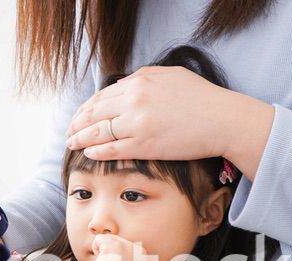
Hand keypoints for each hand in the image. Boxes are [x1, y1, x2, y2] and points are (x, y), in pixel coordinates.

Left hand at [64, 66, 273, 179]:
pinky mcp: (144, 145)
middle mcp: (134, 100)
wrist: (223, 119)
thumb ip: (144, 78)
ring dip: (80, 139)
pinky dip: (96, 151)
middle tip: (69, 132)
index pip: (101, 96)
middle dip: (77, 123)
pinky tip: (88, 153)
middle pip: (94, 113)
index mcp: (139, 82)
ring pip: (99, 132)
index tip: (79, 116)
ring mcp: (137, 123)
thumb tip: (123, 85)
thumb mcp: (170, 76)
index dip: (86, 108)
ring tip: (71, 144)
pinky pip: (112, 149)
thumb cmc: (201, 98)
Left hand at [88, 234, 148, 260]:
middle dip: (109, 255)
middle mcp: (138, 248)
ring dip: (102, 254)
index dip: (115, 260)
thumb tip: (109, 249)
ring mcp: (127, 245)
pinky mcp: (114, 245)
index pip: (122, 248)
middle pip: (115, 241)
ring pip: (107, 239)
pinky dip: (95, 250)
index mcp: (143, 256)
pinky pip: (98, 239)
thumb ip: (123, 259)